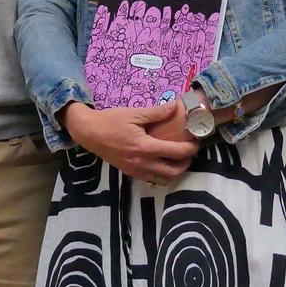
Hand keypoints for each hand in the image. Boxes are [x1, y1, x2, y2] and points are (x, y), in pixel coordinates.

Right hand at [61, 101, 198, 183]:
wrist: (89, 133)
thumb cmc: (111, 121)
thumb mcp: (134, 114)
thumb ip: (156, 112)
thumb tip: (175, 106)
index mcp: (145, 147)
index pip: (176, 152)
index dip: (190, 148)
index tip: (196, 140)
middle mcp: (142, 163)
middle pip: (174, 172)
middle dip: (187, 163)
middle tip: (190, 151)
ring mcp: (136, 171)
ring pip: (164, 180)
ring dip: (176, 171)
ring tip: (179, 158)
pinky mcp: (130, 173)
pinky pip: (152, 180)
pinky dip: (163, 175)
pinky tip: (163, 162)